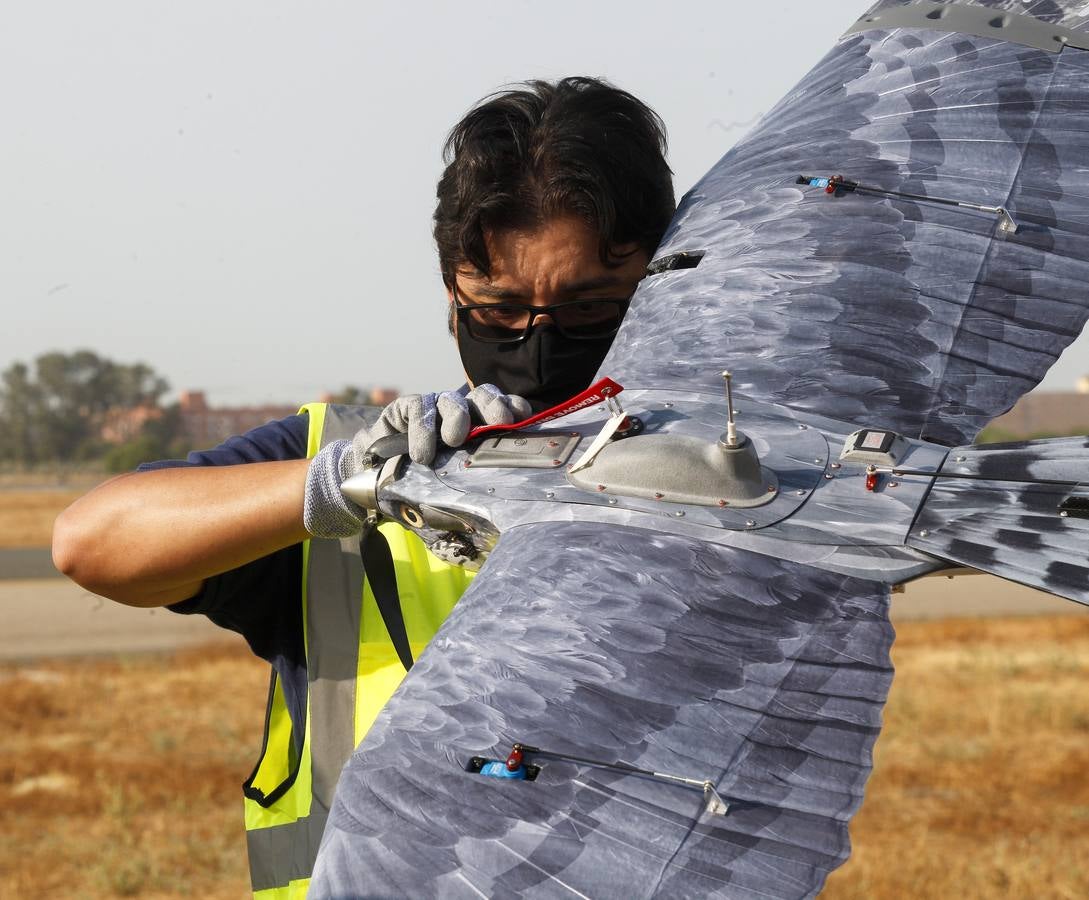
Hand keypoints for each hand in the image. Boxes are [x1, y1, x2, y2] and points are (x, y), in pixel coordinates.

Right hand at [302, 385, 529, 537]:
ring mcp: (433, 407)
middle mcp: (459, 413)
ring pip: (452, 400)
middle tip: (498, 423)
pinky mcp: (406, 408)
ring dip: (457, 417)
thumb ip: (473, 494)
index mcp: (478, 429)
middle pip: (482, 396)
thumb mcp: (451, 491)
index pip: (502, 408)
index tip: (522, 418)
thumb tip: (501, 522)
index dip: (513, 408)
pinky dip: (421, 429)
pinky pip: (418, 409)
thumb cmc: (420, 487)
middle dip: (493, 406)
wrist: (372, 481)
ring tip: (454, 441)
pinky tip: (421, 452)